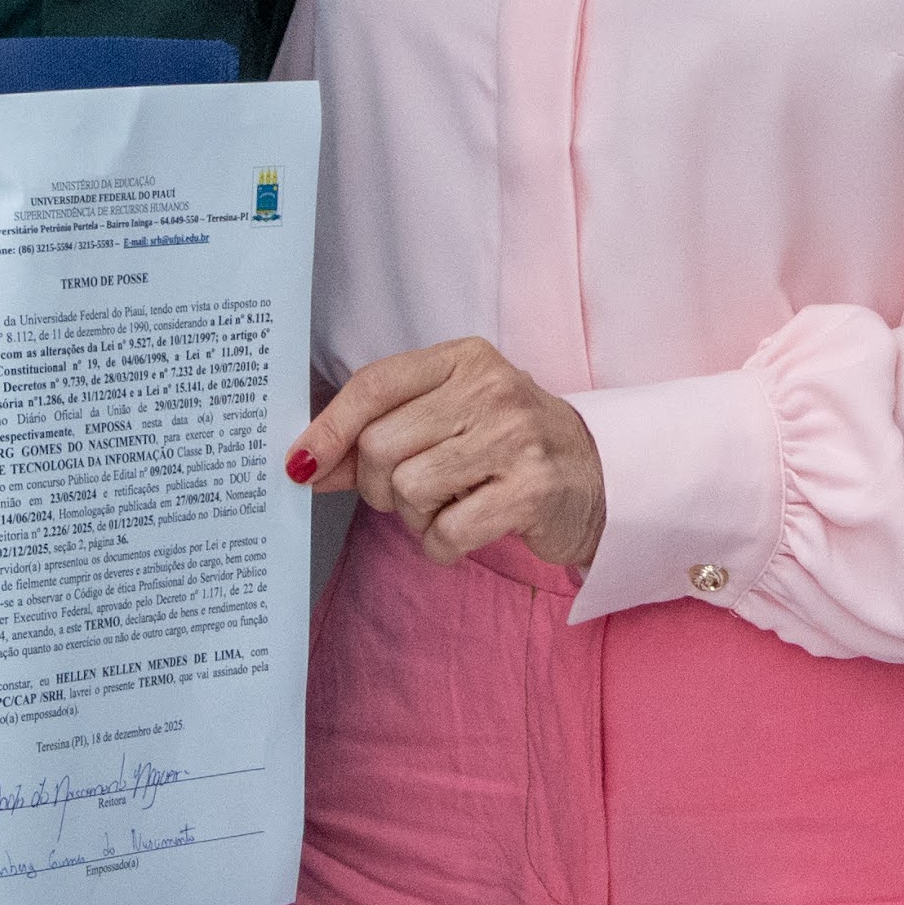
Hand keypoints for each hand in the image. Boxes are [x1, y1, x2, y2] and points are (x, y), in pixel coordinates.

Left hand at [290, 336, 605, 572]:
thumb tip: (305, 463)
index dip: (328, 427)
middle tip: (409, 494)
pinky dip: (441, 545)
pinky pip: (446, 532)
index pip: (375, 385)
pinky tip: (465, 531)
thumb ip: (379, 436)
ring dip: (415, 517)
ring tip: (448, 507)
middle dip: (379, 486)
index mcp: (464, 359)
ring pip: (409, 489)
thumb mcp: (449, 420)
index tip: (300, 463)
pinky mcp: (533, 490)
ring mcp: (516, 437)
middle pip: (382, 446)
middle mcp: (492, 389)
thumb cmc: (510, 448)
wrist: (602, 476)